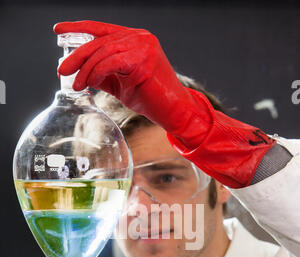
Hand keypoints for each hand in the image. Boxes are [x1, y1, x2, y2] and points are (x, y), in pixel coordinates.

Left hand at [54, 20, 211, 142]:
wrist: (173, 111)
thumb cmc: (150, 98)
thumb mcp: (120, 83)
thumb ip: (103, 74)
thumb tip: (81, 73)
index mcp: (134, 39)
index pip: (101, 28)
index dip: (78, 28)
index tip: (59, 30)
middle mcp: (139, 37)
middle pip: (99, 41)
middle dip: (77, 56)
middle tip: (62, 70)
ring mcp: (143, 46)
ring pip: (104, 52)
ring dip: (86, 69)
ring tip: (76, 85)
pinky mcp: (144, 59)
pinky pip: (113, 62)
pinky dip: (98, 72)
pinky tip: (90, 83)